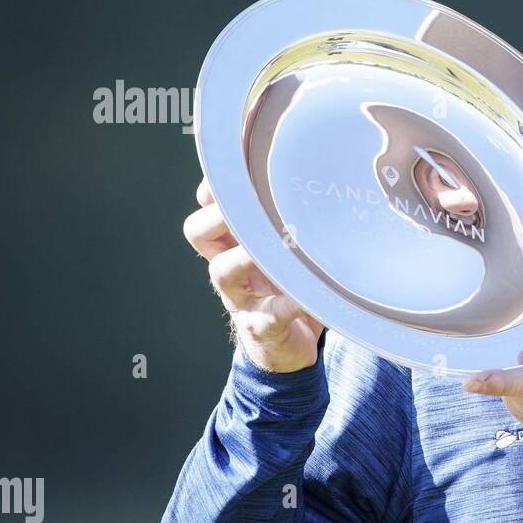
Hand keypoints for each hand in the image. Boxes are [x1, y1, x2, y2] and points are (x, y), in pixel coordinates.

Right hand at [184, 176, 323, 372]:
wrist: (285, 350)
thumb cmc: (288, 291)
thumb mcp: (285, 256)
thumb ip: (291, 225)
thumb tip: (323, 177)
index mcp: (233, 246)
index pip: (207, 208)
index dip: (213, 190)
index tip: (238, 172)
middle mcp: (229, 269)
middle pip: (198, 232)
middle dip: (219, 214)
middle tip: (249, 205)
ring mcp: (241, 299)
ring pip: (222, 271)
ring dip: (246, 255)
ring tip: (276, 246)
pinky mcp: (263, 327)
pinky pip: (271, 313)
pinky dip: (292, 302)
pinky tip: (309, 294)